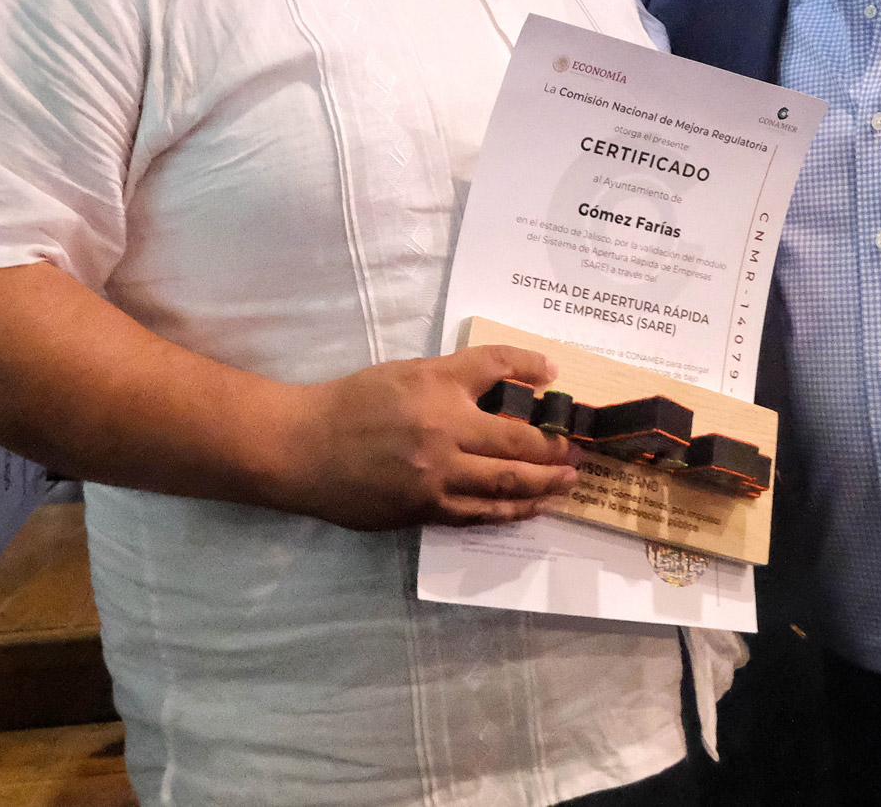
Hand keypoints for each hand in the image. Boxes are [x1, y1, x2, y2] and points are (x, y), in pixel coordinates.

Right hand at [272, 345, 578, 530]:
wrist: (301, 449)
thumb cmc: (353, 403)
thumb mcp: (406, 372)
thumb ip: (455, 377)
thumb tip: (508, 378)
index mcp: (436, 387)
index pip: (496, 367)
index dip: (530, 367)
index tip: (554, 375)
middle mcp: (443, 431)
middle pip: (517, 440)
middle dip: (554, 446)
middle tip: (578, 449)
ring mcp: (435, 476)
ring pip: (506, 484)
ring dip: (544, 484)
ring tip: (568, 481)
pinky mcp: (424, 510)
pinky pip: (479, 514)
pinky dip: (510, 511)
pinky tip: (529, 507)